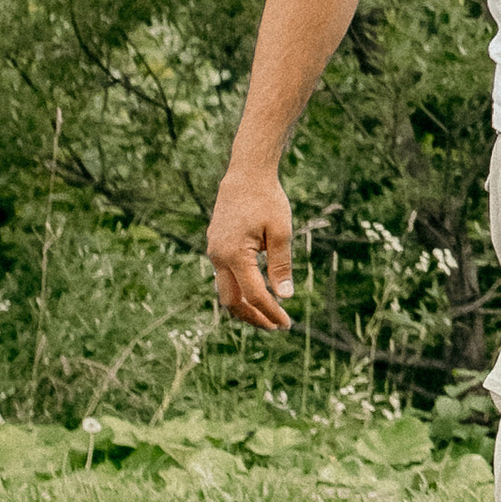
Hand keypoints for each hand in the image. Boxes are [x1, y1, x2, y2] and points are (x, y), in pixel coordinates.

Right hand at [208, 164, 295, 331]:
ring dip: (244, 306)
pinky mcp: (216, 247)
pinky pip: (224, 277)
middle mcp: (218, 257)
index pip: (254, 295)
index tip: (286, 323)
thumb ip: (281, 265)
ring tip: (267, 315)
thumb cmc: (267, 200)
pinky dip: (239, 290)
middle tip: (275, 326)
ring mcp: (214, 252)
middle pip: (231, 302)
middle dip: (253, 317)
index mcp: (234, 255)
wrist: (245, 175)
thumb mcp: (281, 232)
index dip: (271, 312)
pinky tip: (256, 293)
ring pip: (225, 291)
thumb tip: (285, 297)